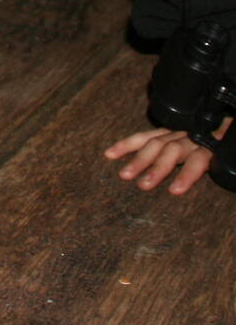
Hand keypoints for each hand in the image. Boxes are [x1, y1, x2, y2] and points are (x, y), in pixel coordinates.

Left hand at [104, 118, 231, 194]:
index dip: (127, 144)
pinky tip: (176, 189)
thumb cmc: (216, 142)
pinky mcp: (214, 149)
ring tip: (144, 185)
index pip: (147, 137)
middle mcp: (184, 135)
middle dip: (138, 159)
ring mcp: (198, 141)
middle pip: (155, 144)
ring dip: (157, 168)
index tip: (108, 154)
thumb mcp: (192, 148)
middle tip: (123, 175)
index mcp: (176, 134)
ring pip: (172, 151)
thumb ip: (176, 157)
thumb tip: (149, 173)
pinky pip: (199, 162)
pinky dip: (186, 175)